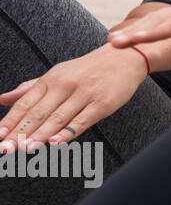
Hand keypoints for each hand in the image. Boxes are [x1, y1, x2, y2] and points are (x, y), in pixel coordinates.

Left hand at [0, 45, 149, 151]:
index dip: (10, 121)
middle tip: (5, 149)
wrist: (125, 56)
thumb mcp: (58, 73)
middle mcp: (65, 85)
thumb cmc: (89, 69)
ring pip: (58, 118)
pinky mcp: (103, 103)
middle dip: (20, 133)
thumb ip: (30, 88)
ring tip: (24, 148)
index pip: (25, 104)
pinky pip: (83, 120)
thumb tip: (1, 99)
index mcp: (50, 79)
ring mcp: (84, 94)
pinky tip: (56, 142)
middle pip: (38, 113)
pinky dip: (68, 132)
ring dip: (40, 135)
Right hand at [108, 0, 170, 74]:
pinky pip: (165, 16)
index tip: (133, 41)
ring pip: (159, 17)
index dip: (153, 35)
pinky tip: (132, 32)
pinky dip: (147, 23)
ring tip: (113, 41)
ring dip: (137, 28)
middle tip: (112, 44)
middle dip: (136, 33)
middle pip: (160, 21)